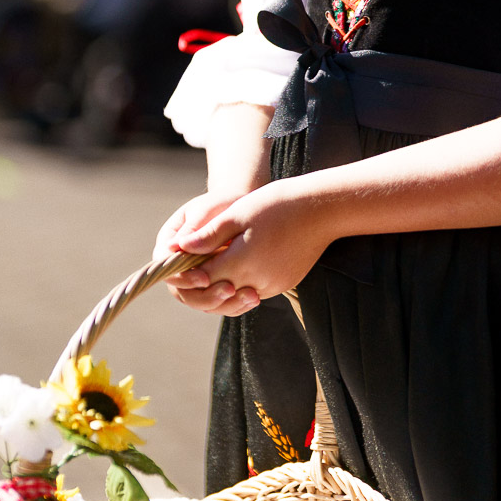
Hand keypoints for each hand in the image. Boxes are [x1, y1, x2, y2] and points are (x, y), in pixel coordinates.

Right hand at [154, 190, 240, 303]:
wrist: (241, 207)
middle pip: (181, 290)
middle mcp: (179, 263)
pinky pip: (217, 302)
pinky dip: (234, 304)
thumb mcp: (207, 210)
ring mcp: (194, 276)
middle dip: (204, 295)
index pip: (166, 267)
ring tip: (248, 296)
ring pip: (199, 300)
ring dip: (221, 303)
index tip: (205, 277)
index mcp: (170, 242)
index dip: (183, 276)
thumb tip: (175, 247)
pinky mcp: (212, 284)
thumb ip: (195, 229)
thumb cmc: (222, 203)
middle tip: (229, 290)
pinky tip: (252, 298)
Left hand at [165, 182, 330, 315]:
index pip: (202, 279)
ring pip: (237, 296)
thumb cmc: (277, 205)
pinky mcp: (284, 285)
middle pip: (218, 294)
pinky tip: (241, 267)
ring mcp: (272, 285)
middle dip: (203, 283)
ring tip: (215, 267)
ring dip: (223, 286)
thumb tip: (178, 248)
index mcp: (240, 263)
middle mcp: (256, 281)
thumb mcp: (237, 214)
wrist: (321, 209)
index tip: (181, 260)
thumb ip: (208, 235)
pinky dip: (243, 284)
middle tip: (194, 266)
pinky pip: (256, 291)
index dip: (188, 272)